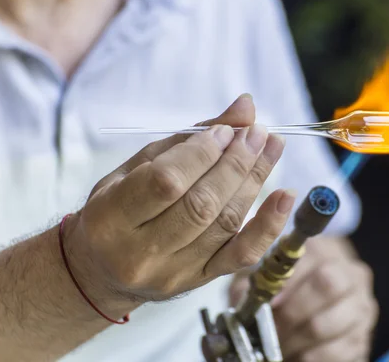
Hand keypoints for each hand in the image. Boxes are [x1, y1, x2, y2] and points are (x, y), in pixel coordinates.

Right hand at [63, 94, 295, 315]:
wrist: (104, 271)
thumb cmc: (115, 209)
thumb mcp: (136, 167)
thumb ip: (188, 138)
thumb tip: (244, 107)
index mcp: (109, 219)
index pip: (166, 182)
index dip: (202, 153)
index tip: (225, 131)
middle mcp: (141, 253)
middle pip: (202, 204)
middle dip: (237, 163)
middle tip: (257, 133)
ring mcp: (174, 273)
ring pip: (225, 223)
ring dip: (254, 180)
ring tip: (271, 148)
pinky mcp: (200, 281)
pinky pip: (242, 255)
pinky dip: (269, 225)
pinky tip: (284, 196)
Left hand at [230, 236, 378, 361]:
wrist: (319, 304)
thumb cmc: (289, 287)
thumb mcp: (269, 276)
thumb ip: (256, 282)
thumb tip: (243, 303)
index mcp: (328, 252)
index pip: (312, 260)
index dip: (287, 283)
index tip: (267, 302)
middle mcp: (352, 275)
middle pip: (327, 287)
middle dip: (291, 312)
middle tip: (269, 328)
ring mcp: (361, 308)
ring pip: (326, 324)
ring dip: (294, 340)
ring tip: (276, 345)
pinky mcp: (362, 338)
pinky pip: (335, 352)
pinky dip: (308, 357)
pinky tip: (294, 354)